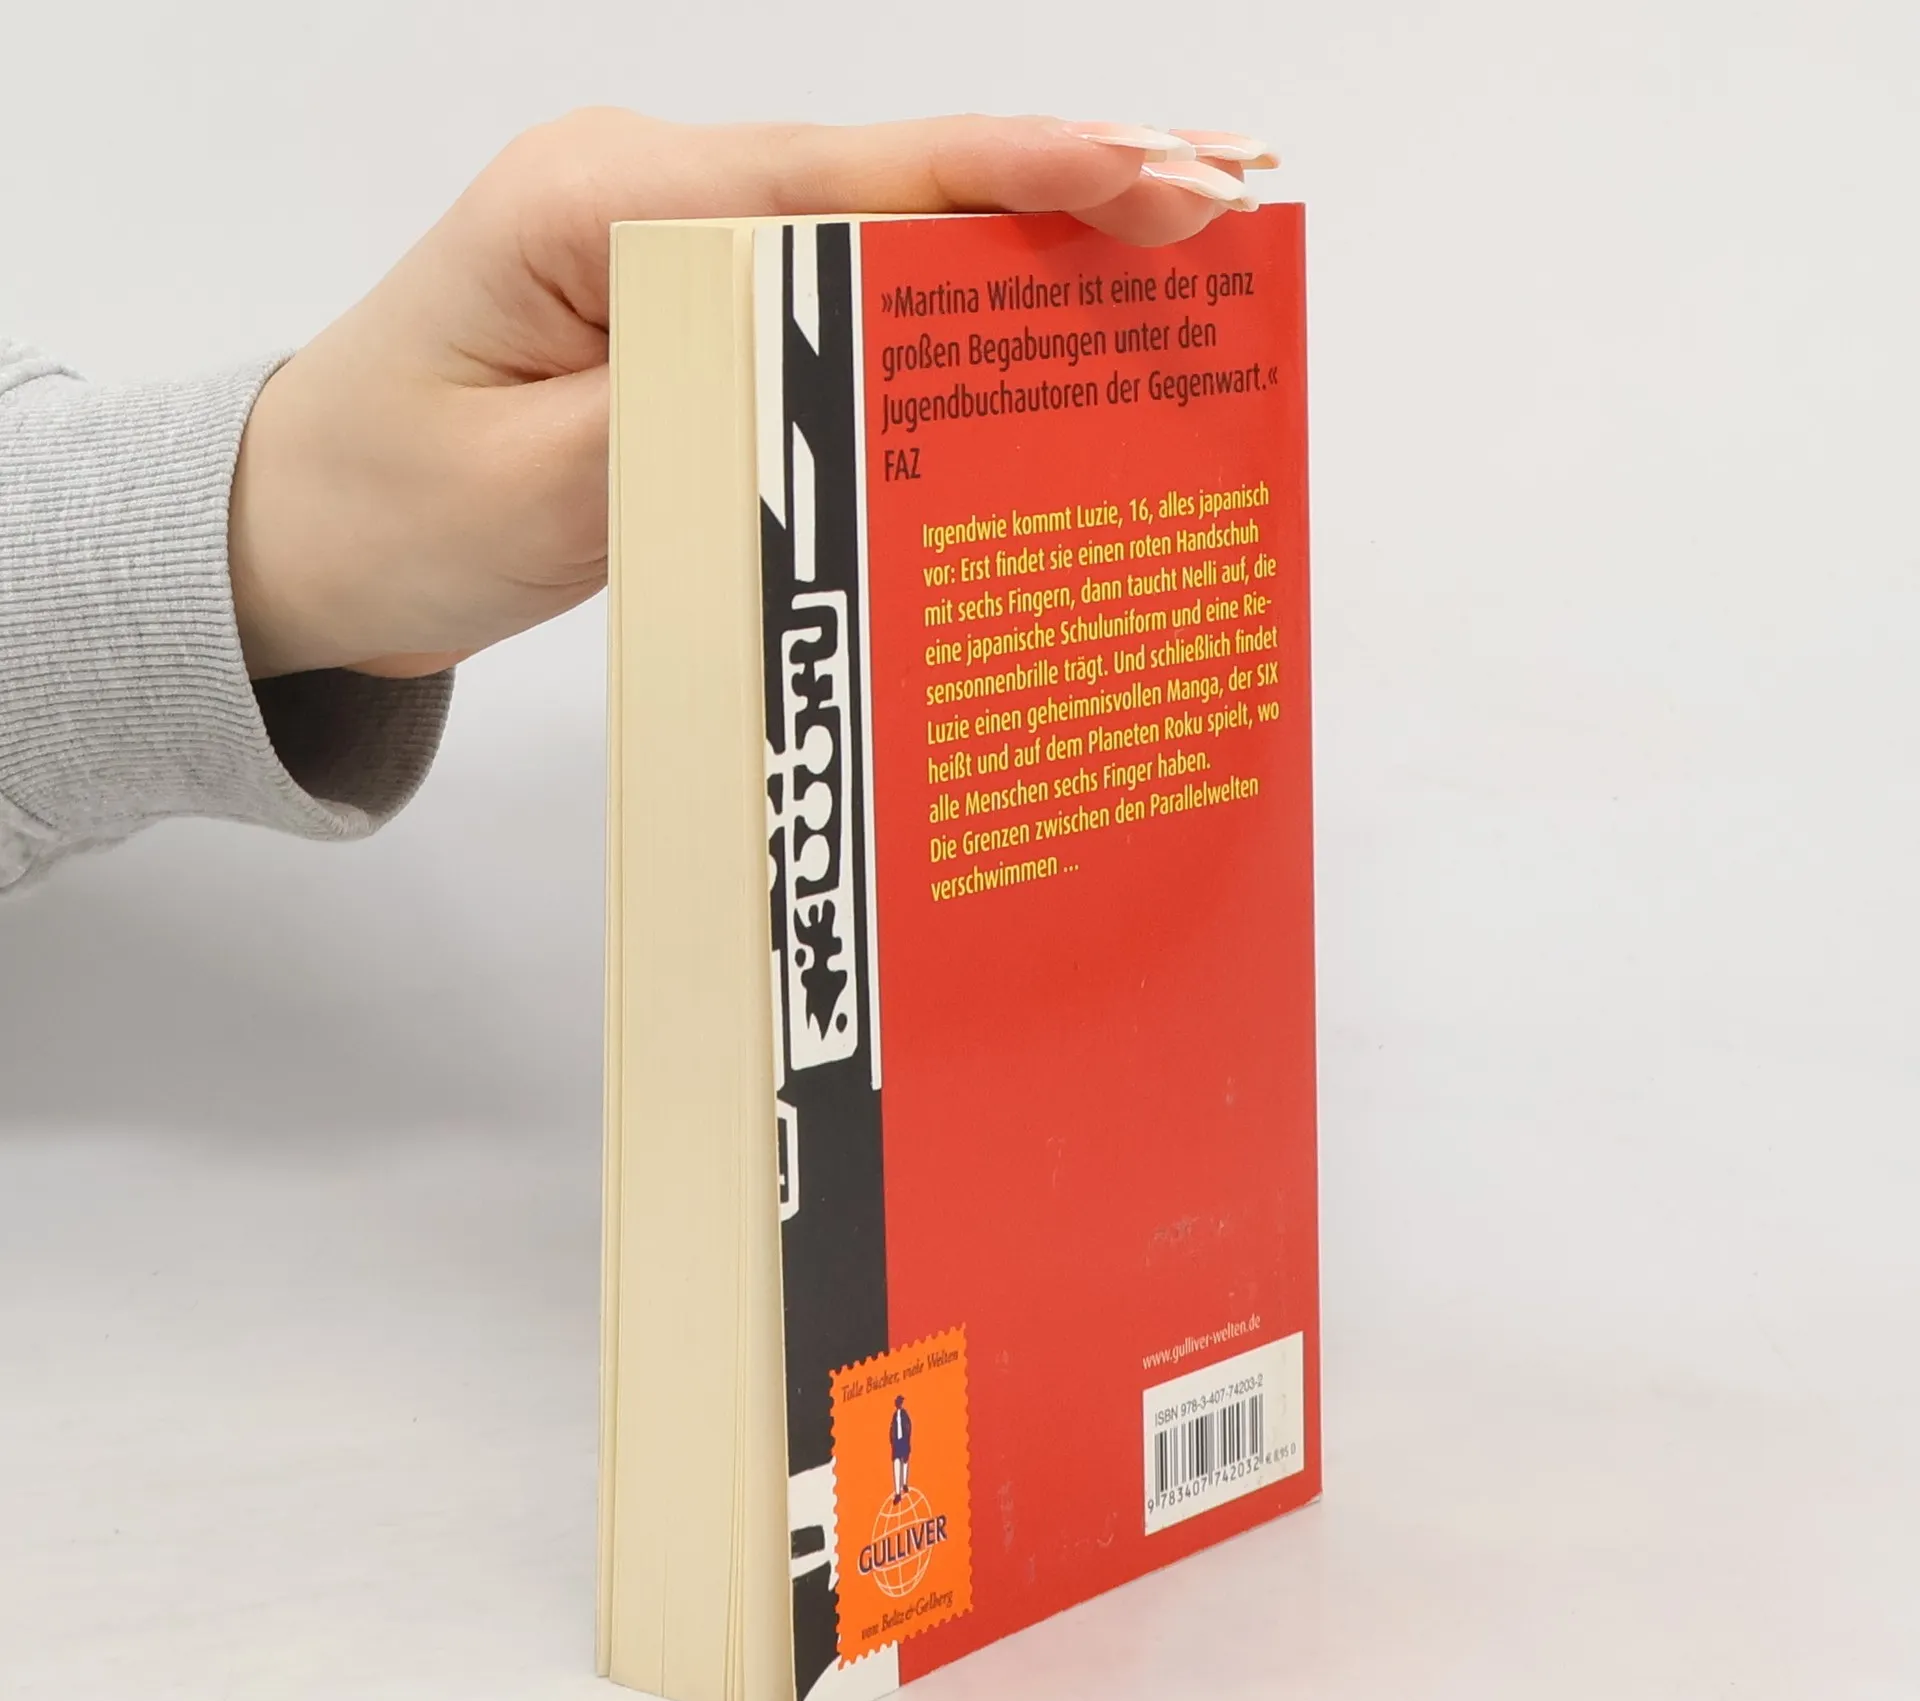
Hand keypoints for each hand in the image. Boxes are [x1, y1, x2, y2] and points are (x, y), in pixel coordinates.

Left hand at [227, 110, 1274, 680]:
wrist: (301, 531)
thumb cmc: (387, 503)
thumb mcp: (533, 493)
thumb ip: (693, 425)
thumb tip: (851, 392)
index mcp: (599, 206)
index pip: (842, 177)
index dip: (1012, 176)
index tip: (1156, 174)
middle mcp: (651, 196)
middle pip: (889, 179)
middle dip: (1065, 181)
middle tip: (1231, 193)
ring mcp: (674, 246)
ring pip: (881, 227)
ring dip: (1029, 231)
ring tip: (1182, 232)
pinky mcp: (691, 308)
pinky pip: (841, 290)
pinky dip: (953, 295)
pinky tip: (1043, 307)